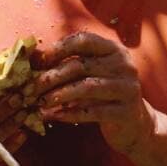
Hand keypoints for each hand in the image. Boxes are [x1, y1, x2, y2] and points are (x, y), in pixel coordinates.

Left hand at [32, 32, 155, 152]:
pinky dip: (70, 114)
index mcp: (114, 50)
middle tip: (31, 88)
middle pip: (80, 65)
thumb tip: (34, 58)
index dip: (59, 48)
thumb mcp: (94, 74)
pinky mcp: (125, 111)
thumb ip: (72, 64)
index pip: (84, 41)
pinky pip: (93, 112)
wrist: (135, 124)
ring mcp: (127, 88)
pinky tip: (55, 116)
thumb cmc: (106, 95)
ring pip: (86, 87)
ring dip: (59, 95)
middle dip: (52, 77)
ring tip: (40, 103)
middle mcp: (124, 65)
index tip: (40, 61)